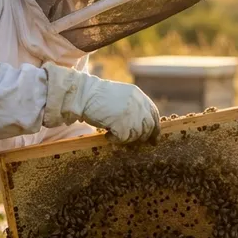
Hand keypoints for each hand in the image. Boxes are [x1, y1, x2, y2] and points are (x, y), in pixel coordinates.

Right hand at [42, 62, 160, 143]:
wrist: (82, 95)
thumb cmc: (96, 97)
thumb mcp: (120, 96)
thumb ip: (132, 106)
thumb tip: (141, 125)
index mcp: (137, 95)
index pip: (153, 113)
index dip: (155, 127)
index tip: (154, 137)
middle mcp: (137, 103)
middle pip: (148, 125)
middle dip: (144, 136)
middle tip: (137, 143)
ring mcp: (130, 113)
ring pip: (137, 134)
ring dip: (127, 138)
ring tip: (114, 134)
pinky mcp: (121, 123)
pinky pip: (124, 138)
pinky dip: (115, 140)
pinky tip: (107, 135)